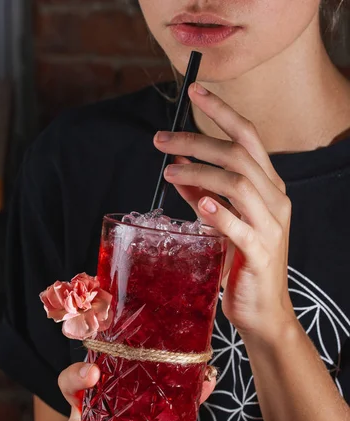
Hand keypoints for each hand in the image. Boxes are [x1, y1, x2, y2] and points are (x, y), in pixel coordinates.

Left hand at [154, 82, 296, 341]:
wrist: (263, 311)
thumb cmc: (241, 265)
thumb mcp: (220, 223)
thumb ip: (202, 195)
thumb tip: (176, 169)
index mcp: (269, 187)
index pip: (247, 138)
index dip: (221, 112)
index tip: (194, 92)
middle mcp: (276, 200)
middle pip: (239, 155)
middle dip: (197, 141)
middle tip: (161, 141)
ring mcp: (272, 226)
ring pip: (239, 183)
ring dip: (200, 172)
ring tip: (168, 171)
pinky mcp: (261, 252)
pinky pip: (241, 227)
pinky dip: (219, 213)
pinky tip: (198, 203)